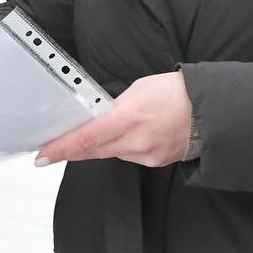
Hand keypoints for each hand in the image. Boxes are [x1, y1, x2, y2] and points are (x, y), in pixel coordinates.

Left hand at [35, 70, 190, 167]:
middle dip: (73, 149)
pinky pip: (128, 156)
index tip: (43, 155)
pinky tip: (132, 135)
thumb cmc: (175, 92)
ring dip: (102, 144)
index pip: (87, 138)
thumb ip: (113, 107)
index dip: (62, 148)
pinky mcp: (155, 163)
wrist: (210, 110)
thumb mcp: (138, 89)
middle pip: (93, 151)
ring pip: (110, 153)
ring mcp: (147, 156)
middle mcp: (137, 142)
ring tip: (114, 126)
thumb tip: (96, 118)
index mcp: (129, 118)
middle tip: (52, 149)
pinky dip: (122, 147)